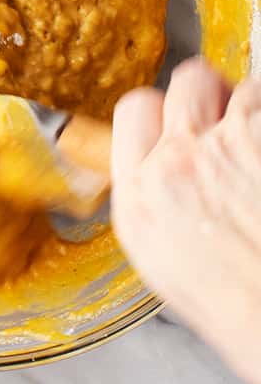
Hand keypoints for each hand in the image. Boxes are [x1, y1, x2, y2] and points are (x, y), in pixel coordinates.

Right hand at [111, 57, 260, 383]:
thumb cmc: (232, 301)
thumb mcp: (157, 253)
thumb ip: (151, 196)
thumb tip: (158, 168)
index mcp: (141, 191)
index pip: (134, 109)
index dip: (159, 110)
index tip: (175, 120)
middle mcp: (181, 160)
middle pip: (187, 81)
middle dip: (208, 92)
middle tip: (226, 115)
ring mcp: (233, 145)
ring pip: (243, 87)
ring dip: (252, 106)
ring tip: (257, 141)